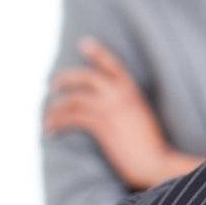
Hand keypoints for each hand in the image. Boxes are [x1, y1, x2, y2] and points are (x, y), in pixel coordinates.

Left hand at [44, 37, 201, 189]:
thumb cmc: (151, 144)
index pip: (113, 64)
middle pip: (86, 76)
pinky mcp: (102, 126)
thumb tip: (108, 104)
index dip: (98, 52)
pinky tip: (50, 129)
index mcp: (132, 90)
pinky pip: (71, 118)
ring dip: (56, 106)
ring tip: (48, 115)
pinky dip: (56, 122)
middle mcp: (120, 95)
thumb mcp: (141, 115)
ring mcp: (110, 109)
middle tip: (53, 85)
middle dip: (66, 78)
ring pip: (74, 98)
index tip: (84, 43)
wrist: (157, 162)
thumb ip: (126, 105)